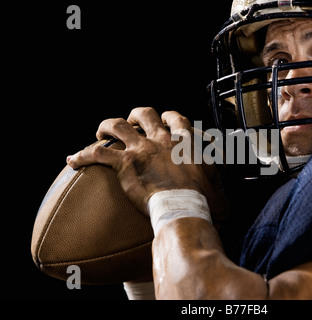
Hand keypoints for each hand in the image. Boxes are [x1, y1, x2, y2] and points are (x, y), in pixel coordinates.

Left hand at [67, 107, 225, 216]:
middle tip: (129, 123)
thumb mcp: (217, 188)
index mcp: (183, 142)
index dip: (167, 116)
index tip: (163, 119)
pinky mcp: (125, 163)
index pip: (175, 118)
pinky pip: (97, 154)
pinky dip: (83, 156)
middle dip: (134, 115)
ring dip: (105, 126)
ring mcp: (141, 149)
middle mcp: (161, 139)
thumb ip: (219, 187)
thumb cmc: (201, 200)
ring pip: (116, 125)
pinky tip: (73, 160)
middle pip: (144, 114)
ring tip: (99, 133)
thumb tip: (226, 199)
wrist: (184, 206)